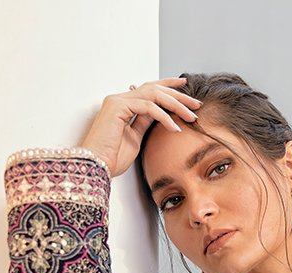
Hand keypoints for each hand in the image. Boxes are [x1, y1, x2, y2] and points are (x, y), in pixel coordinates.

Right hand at [78, 78, 201, 177]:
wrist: (96, 167)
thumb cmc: (112, 158)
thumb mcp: (135, 138)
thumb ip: (145, 124)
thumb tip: (160, 116)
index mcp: (124, 105)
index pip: (150, 90)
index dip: (168, 87)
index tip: (186, 89)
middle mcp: (120, 99)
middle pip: (154, 88)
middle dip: (177, 95)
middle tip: (196, 104)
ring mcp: (117, 101)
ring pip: (153, 95)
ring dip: (175, 105)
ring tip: (191, 117)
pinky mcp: (117, 107)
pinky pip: (147, 107)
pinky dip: (164, 117)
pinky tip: (175, 127)